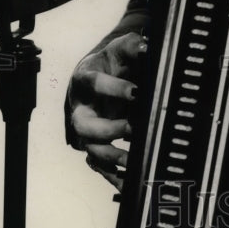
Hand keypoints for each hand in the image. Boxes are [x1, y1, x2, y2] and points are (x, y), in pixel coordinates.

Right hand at [66, 31, 146, 188]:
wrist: (99, 74)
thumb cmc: (110, 62)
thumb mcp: (120, 48)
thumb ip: (133, 45)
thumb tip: (147, 47)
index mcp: (85, 80)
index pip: (93, 83)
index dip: (114, 88)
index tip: (136, 91)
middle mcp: (81, 107)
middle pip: (84, 125)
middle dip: (108, 129)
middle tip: (133, 128)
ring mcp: (87, 130)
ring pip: (90, 149)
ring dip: (112, 157)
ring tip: (134, 160)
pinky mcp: (95, 145)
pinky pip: (101, 166)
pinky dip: (114, 177)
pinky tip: (131, 183)